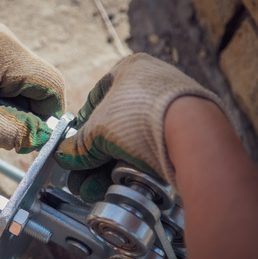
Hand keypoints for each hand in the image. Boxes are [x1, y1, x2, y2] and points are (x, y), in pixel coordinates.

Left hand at [0, 22, 64, 152]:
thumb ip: (10, 132)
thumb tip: (35, 139)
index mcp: (8, 54)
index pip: (51, 84)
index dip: (49, 114)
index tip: (36, 135)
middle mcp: (4, 42)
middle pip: (35, 84)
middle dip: (26, 113)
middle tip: (4, 134)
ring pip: (18, 82)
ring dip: (9, 106)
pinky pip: (1, 76)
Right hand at [54, 53, 235, 201]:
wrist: (194, 135)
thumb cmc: (141, 117)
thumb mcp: (97, 130)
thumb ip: (79, 145)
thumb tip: (64, 155)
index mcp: (131, 69)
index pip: (97, 97)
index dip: (82, 124)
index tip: (74, 145)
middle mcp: (153, 85)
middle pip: (113, 126)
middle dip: (94, 157)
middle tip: (81, 176)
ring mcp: (172, 109)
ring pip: (130, 142)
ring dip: (107, 168)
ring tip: (93, 189)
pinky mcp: (186, 133)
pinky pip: (151, 151)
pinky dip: (131, 168)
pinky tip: (118, 185)